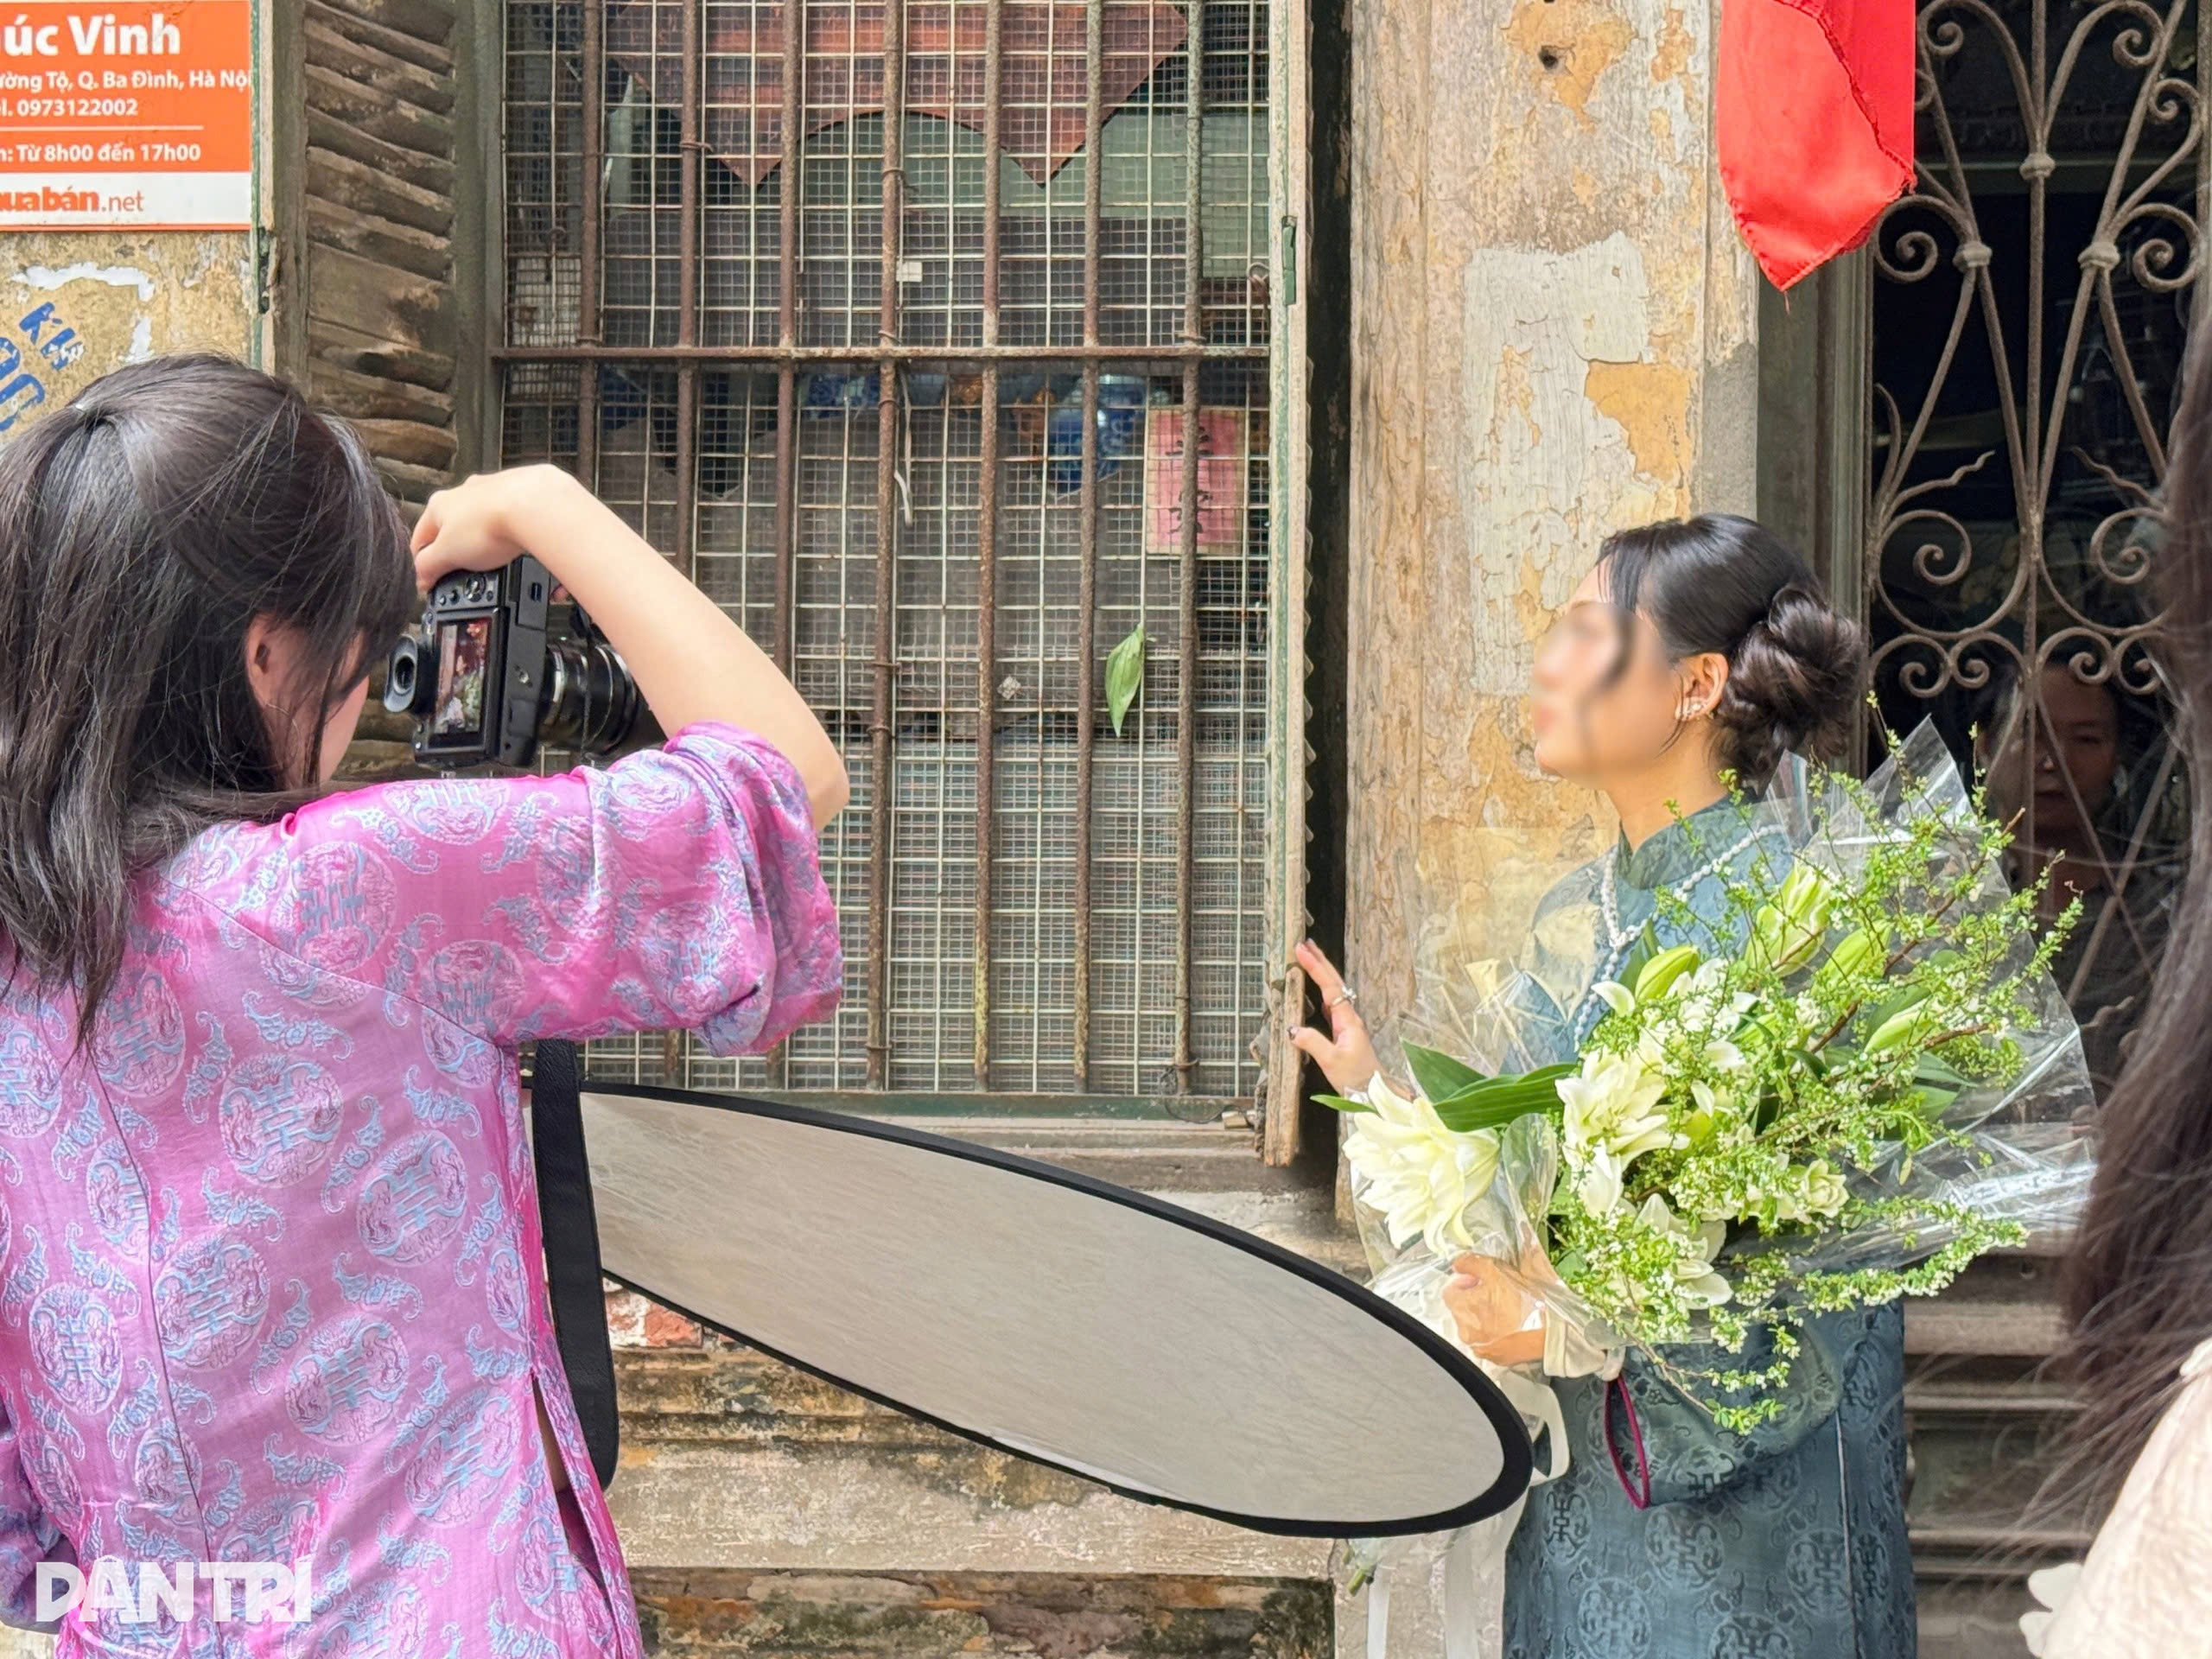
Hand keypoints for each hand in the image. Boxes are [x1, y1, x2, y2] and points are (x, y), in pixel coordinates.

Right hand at [411, 464, 590, 591]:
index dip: (423, 561)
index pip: (421, 537)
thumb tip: (421, 578)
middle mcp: (466, 493)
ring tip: (499, 564)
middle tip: (467, 573)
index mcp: (440, 505)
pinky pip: (516, 522)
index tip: (430, 578)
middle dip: (460, 552)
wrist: (535, 506)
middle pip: (455, 529)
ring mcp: (496, 492)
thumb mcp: (448, 554)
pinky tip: (524, 555)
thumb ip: (430, 566)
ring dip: (489, 544)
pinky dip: (517, 539)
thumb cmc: (488, 524)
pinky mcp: (523, 497)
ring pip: (486, 523)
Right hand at [1286, 939, 1382, 1095]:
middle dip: (1320, 962)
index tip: (1302, 951)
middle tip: (1305, 944)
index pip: (1330, 986)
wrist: (1376, 1094)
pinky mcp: (1344, 1033)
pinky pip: (1330, 1006)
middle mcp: (1349, 1018)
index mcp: (1348, 1020)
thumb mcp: (1332, 1062)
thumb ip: (1312, 1043)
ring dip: (1321, 974)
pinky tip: (1315, 992)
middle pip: (1334, 983)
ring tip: (1308, 959)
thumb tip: (1292, 1028)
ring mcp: (1347, 1025)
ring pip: (1333, 992)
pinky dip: (1321, 992)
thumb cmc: (1358, 1079)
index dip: (1316, 967)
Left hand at [1442, 1256, 1545, 1365]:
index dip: (1463, 1280)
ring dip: (1484, 1315)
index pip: (1449, 1291)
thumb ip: (1471, 1263)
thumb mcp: (1495, 1270)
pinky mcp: (1496, 1358)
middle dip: (1474, 1297)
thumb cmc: (1522, 1299)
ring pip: (1475, 1326)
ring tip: (1505, 1307)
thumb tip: (1457, 1263)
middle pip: (1462, 1309)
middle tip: (1496, 1290)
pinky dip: (1495, 1332)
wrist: (1550, 1332)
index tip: (1479, 1278)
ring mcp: (1481, 1348)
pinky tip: (1512, 1324)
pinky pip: (1489, 1341)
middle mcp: (1465, 1332)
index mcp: (1461, 1309)